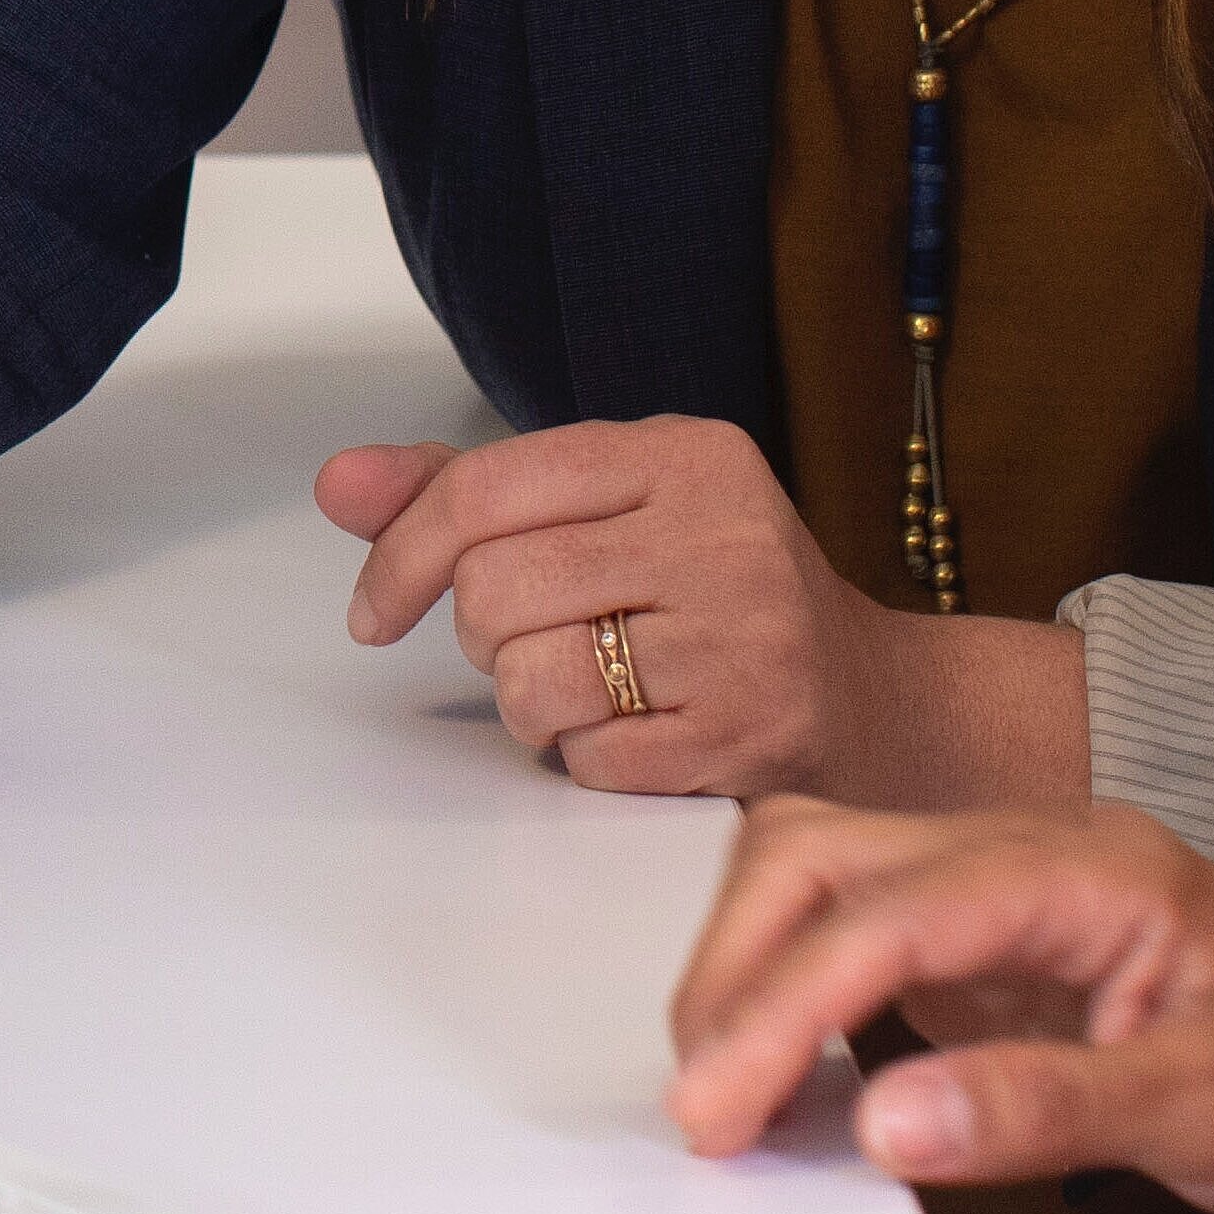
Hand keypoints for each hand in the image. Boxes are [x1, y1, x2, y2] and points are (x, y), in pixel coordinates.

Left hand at [318, 418, 1083, 807]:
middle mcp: (723, 531)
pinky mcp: (747, 738)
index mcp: (684, 453)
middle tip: (533, 647)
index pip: (486, 487)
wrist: (875, 705)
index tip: (376, 608)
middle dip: (486, 638)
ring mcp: (744, 638)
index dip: (401, 554)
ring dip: (530, 707)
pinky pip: (587, 757)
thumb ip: (468, 494)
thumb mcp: (612, 510)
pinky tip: (633, 736)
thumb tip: (338, 484)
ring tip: (587, 692)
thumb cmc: (716, 598)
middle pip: (493, 590)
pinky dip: (585, 759)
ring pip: (530, 680)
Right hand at [664, 796, 1213, 1213]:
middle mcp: (1030, 849)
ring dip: (751, 965)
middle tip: (703, 1106)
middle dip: (735, 968)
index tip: (720, 1109)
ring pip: (823, 869)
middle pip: (822, 853)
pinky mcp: (996, 936)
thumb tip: (884, 1126)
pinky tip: (785, 1071)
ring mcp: (1007, 884)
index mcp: (1086, 868)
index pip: (887, 912)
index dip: (782, 1007)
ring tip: (725, 1087)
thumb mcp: (1209, 1116)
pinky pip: (859, 927)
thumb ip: (1044, 1113)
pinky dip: (795, 985)